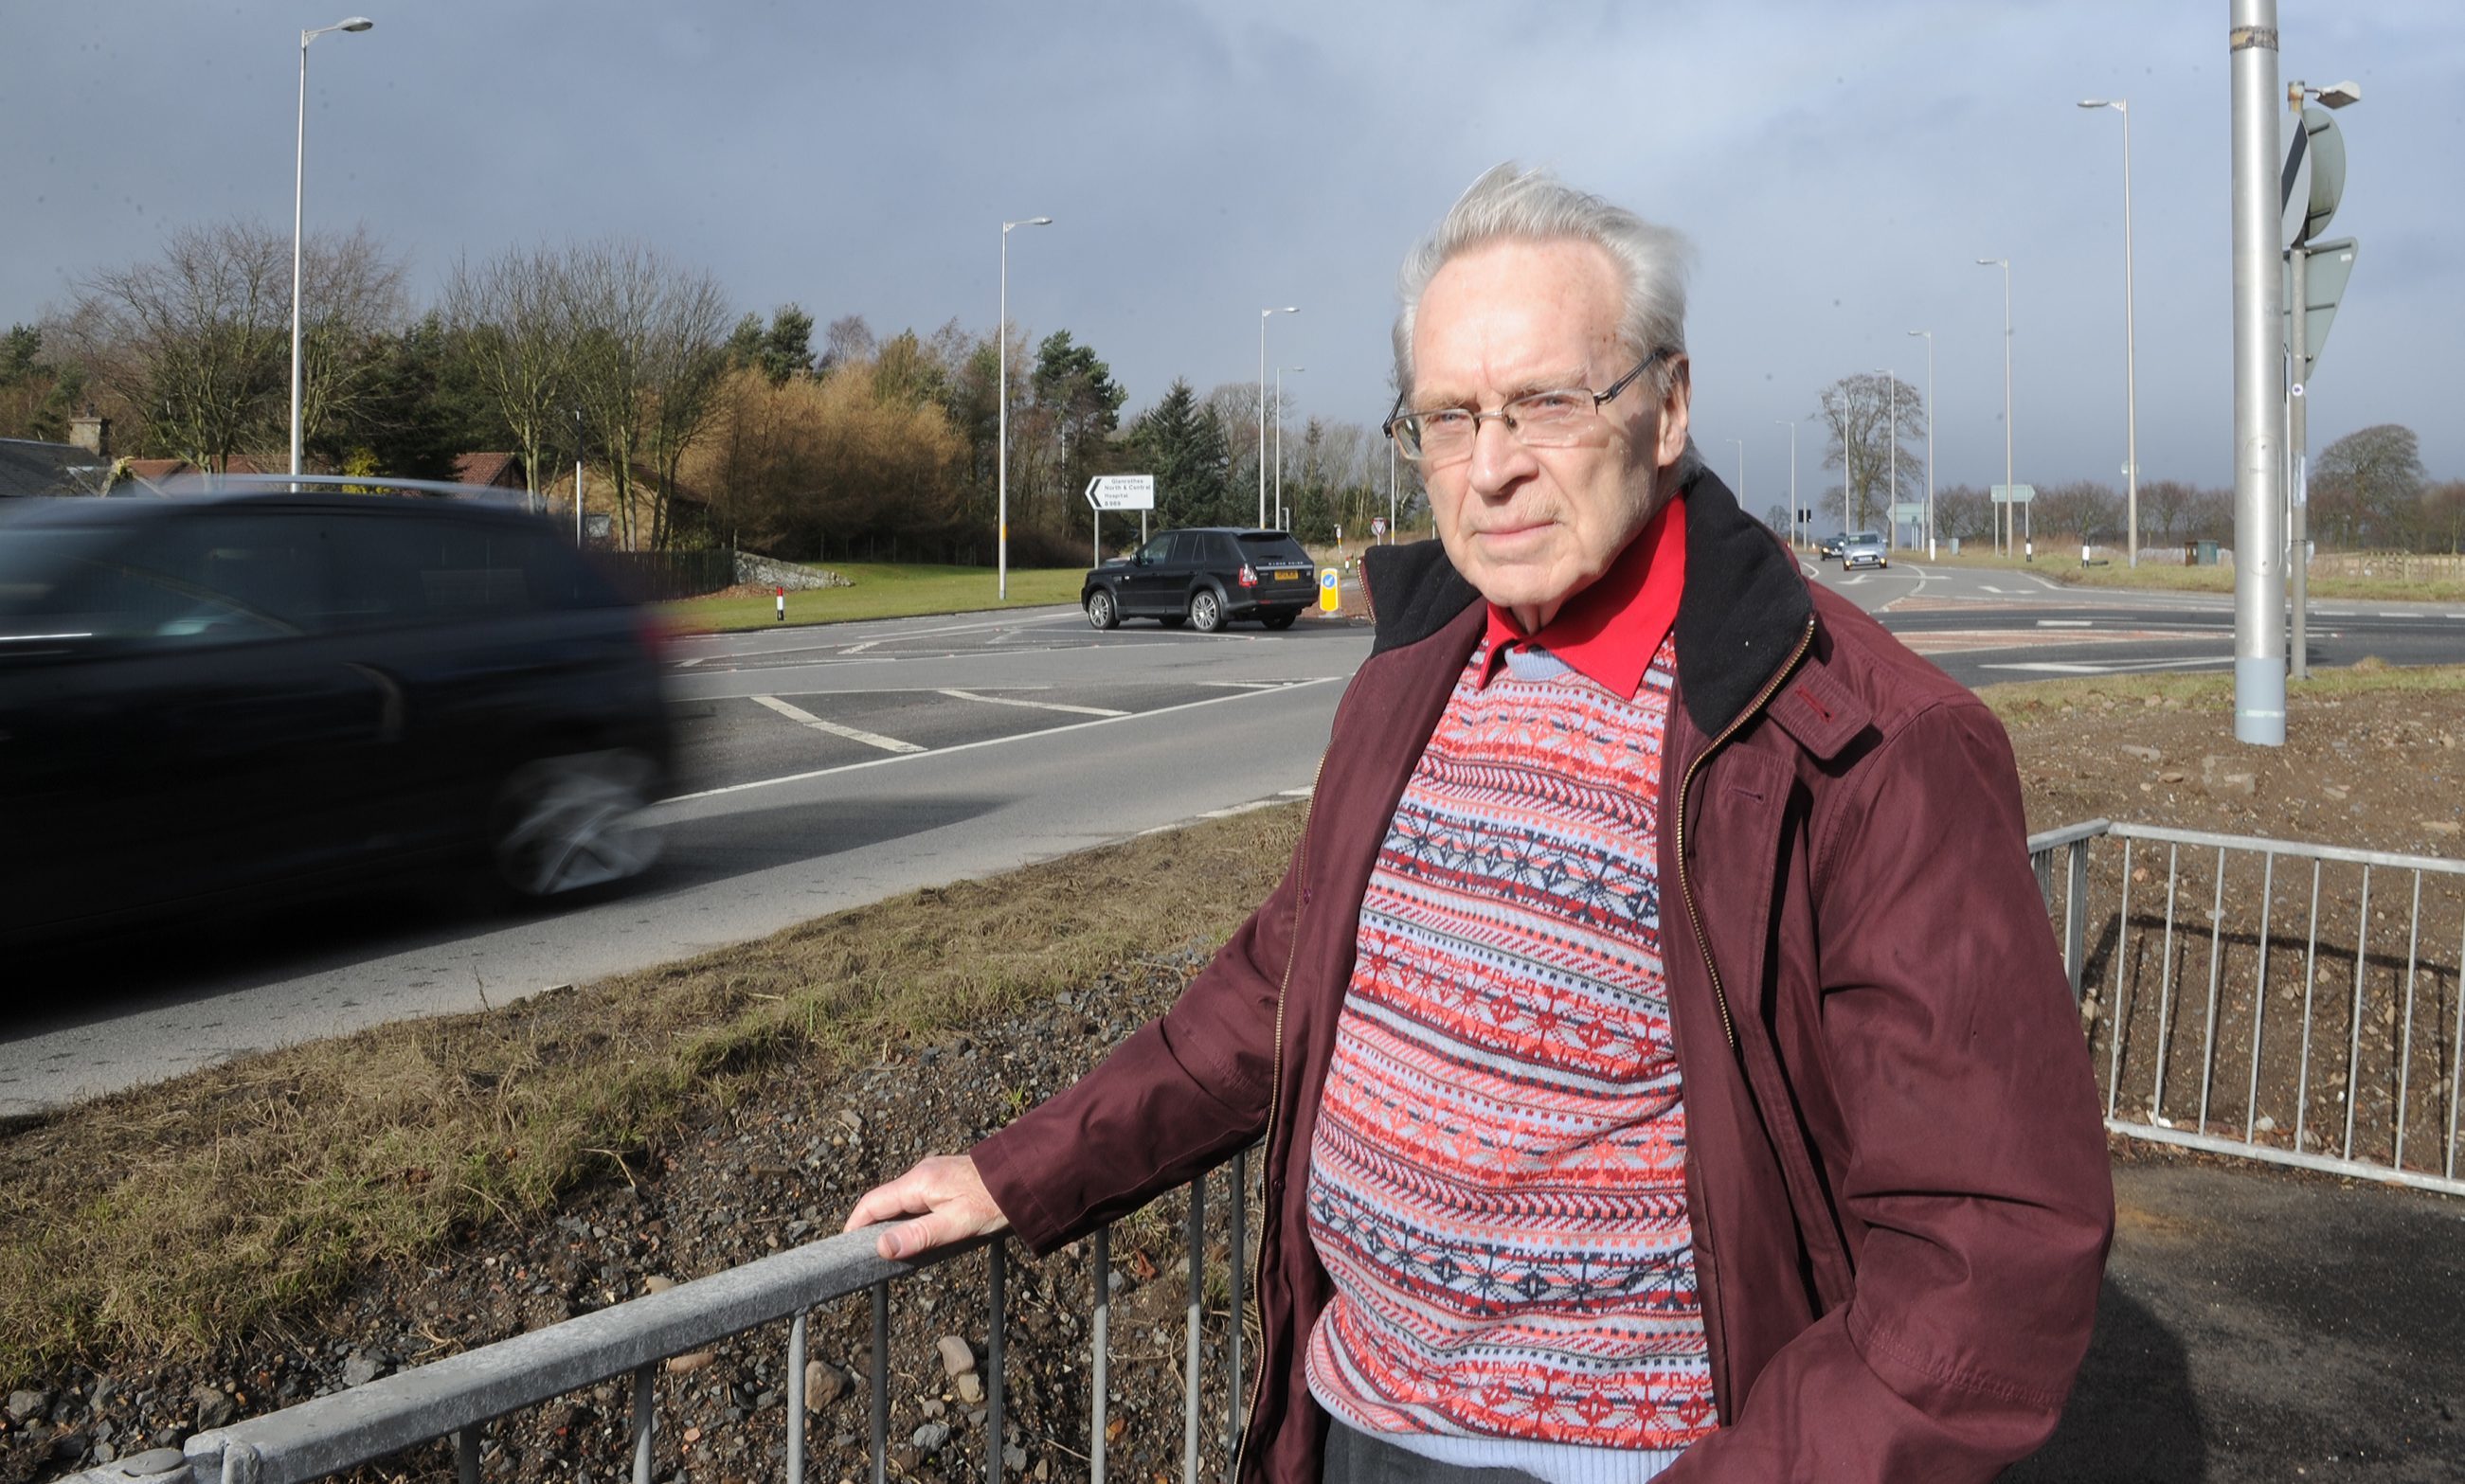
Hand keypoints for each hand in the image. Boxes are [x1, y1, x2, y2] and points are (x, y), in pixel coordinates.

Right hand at [842, 1154, 1009, 1260]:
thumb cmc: (995, 1202)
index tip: (844, 1249)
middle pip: (884, 1202)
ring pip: (901, 1201)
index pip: (872, 1203)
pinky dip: (909, 1217)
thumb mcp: (956, 1225)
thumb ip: (918, 1236)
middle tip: (866, 1256)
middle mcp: (920, 1174)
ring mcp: (933, 1174)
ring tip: (891, 1251)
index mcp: (918, 1182)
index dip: (854, 1226)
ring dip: (892, 1223)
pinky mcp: (945, 1179)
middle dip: (871, 1227)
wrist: (1027, 1177)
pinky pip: (917, 1199)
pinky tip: (917, 1234)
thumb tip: (880, 1247)